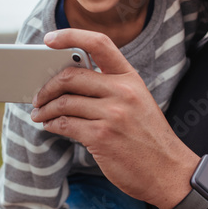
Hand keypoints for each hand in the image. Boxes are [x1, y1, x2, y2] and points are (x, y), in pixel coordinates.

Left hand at [31, 29, 197, 208]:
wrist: (168, 172)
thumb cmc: (148, 138)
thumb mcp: (138, 102)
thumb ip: (111, 88)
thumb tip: (70, 83)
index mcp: (131, 78)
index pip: (99, 43)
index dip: (70, 36)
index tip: (49, 38)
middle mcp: (122, 91)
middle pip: (71, 76)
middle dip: (47, 86)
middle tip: (38, 96)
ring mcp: (112, 114)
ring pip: (64, 102)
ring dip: (45, 109)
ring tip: (39, 114)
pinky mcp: (101, 137)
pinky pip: (64, 124)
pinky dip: (51, 125)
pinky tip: (49, 126)